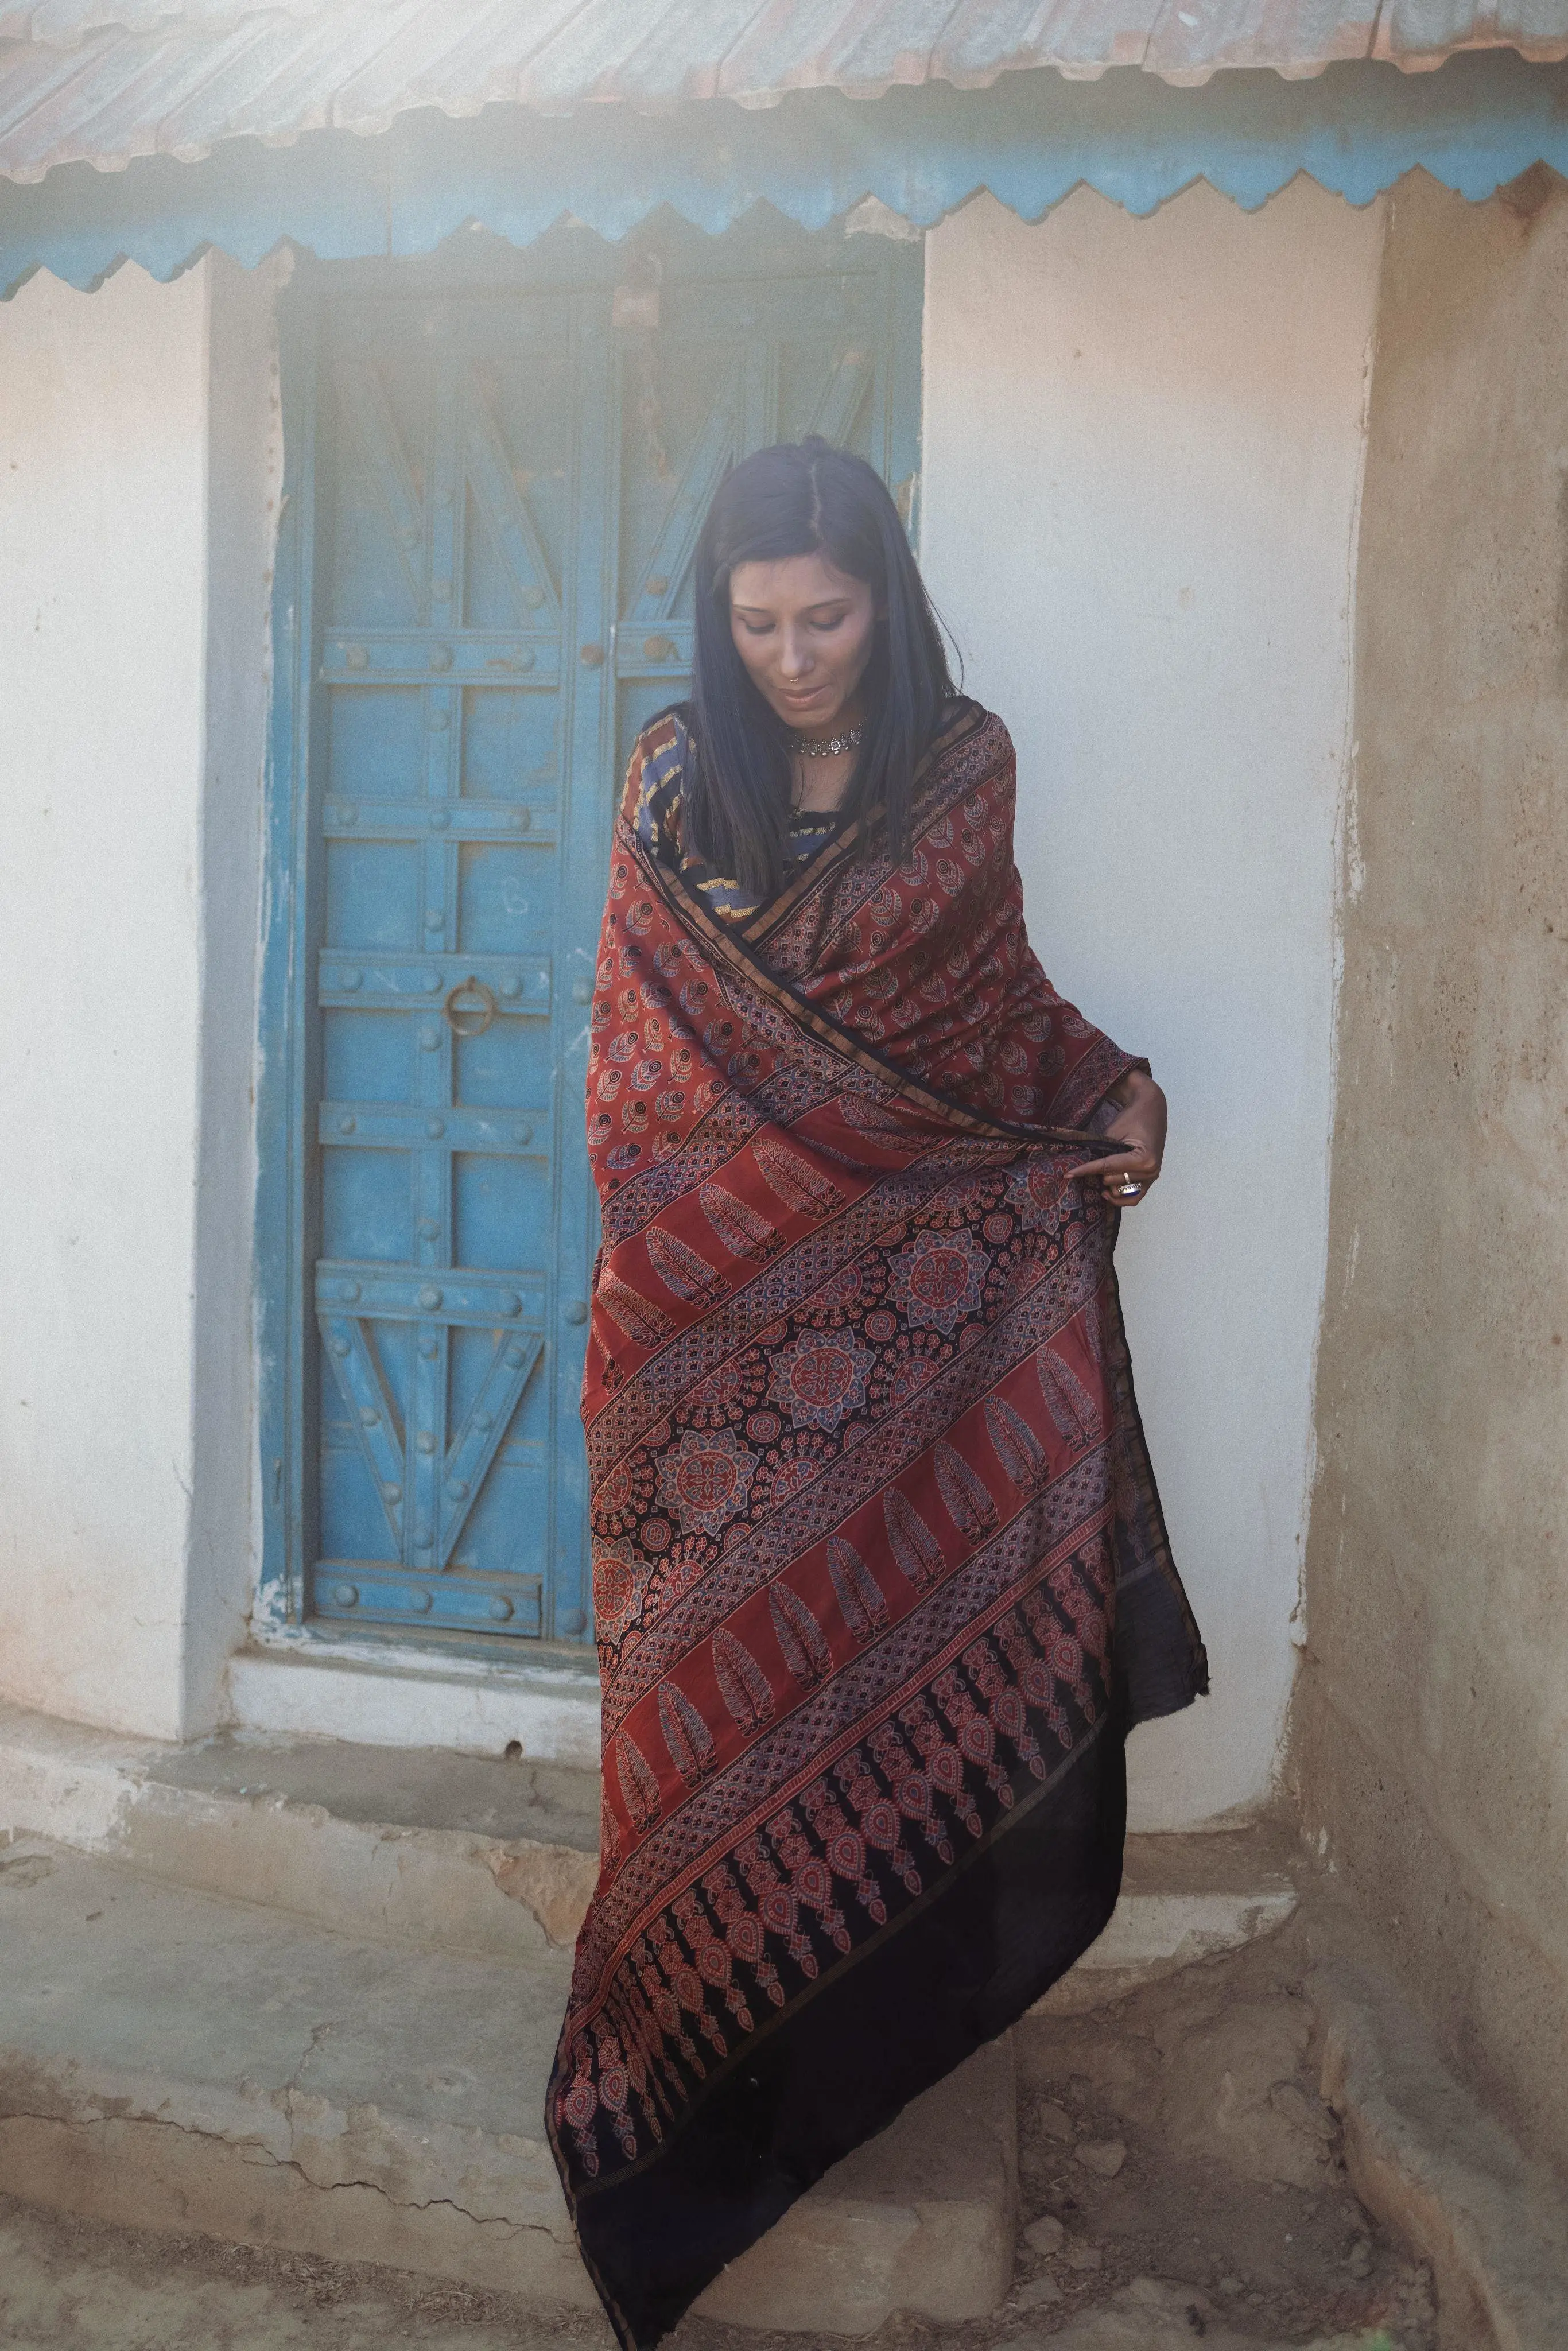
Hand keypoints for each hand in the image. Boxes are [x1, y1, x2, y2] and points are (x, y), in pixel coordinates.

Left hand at [1072, 1070, 1165, 1207]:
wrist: (1151, 1110)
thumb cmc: (1133, 1118)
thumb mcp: (1114, 1132)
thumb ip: (1102, 1151)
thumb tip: (1085, 1168)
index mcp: (1143, 1159)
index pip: (1107, 1167)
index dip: (1085, 1170)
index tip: (1068, 1174)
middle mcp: (1150, 1171)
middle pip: (1112, 1180)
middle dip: (1098, 1172)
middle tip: (1089, 1162)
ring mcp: (1152, 1177)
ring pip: (1120, 1190)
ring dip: (1107, 1182)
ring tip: (1097, 1175)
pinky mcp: (1150, 1179)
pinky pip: (1134, 1198)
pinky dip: (1120, 1199)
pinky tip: (1106, 1194)